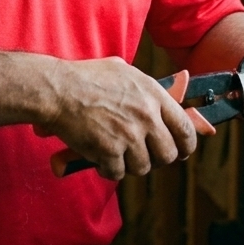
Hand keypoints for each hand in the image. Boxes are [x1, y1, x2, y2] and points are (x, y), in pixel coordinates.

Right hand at [34, 57, 196, 180]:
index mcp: (153, 94)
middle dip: (156, 158)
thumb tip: (164, 103)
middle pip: (169, 155)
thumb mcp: (124, 72)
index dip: (186, 145)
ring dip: (129, 164)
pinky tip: (99, 157)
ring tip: (115, 152)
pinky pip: (118, 173)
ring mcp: (129, 135)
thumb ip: (146, 90)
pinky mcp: (110, 151)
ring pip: (143, 167)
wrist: (57, 89)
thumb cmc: (86, 78)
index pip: (185, 129)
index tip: (181, 151)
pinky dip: (108, 169)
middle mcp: (146, 116)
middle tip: (142, 155)